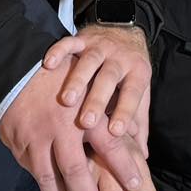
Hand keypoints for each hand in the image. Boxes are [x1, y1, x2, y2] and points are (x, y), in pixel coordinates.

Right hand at [0, 59, 169, 190]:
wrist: (18, 64)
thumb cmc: (64, 76)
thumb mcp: (93, 88)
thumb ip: (112, 116)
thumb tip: (139, 147)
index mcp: (83, 111)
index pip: (110, 147)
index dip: (124, 169)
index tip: (137, 188)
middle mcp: (59, 125)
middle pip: (75, 173)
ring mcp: (33, 134)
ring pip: (48, 178)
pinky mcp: (15, 139)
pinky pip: (29, 168)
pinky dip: (42, 181)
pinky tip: (51, 187)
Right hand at [45, 23, 150, 155]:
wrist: (122, 33)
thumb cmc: (127, 74)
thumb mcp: (138, 94)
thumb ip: (137, 123)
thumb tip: (141, 157)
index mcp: (137, 73)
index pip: (132, 94)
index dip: (125, 111)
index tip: (116, 132)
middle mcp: (119, 59)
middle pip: (108, 78)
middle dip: (97, 100)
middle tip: (86, 122)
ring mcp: (99, 47)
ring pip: (88, 62)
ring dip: (77, 81)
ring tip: (67, 101)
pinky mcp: (82, 39)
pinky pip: (69, 42)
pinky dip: (59, 51)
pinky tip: (49, 65)